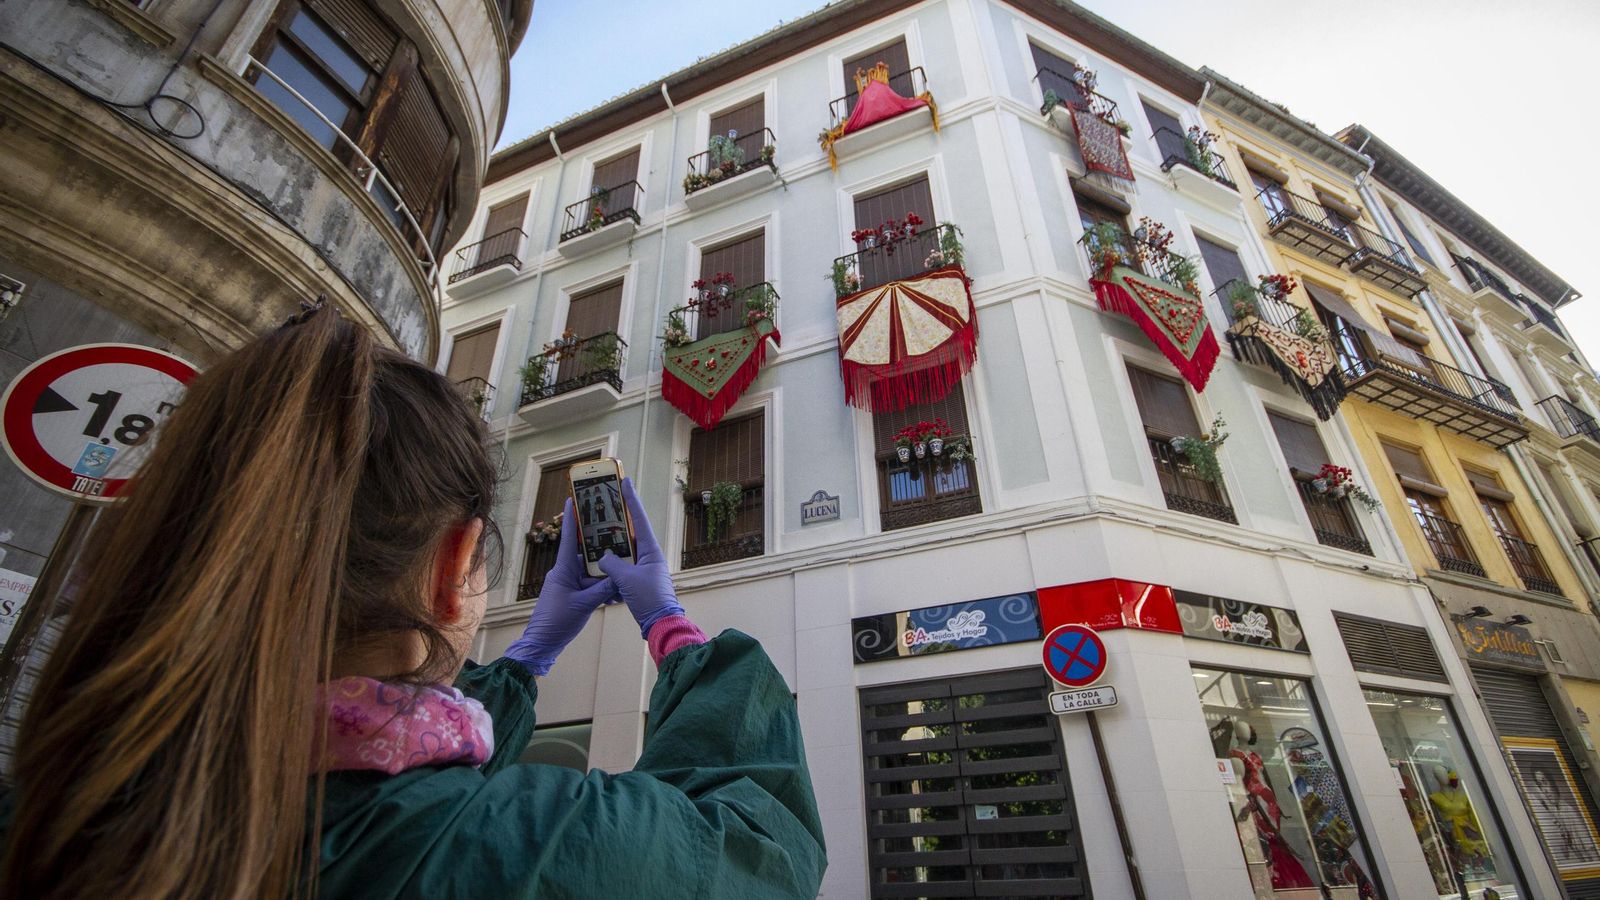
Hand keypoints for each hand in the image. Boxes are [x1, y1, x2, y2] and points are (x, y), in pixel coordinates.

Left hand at [504, 498, 618, 675]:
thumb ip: (603, 590)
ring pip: (590, 570)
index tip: (573, 498)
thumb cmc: (557, 622)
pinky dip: (601, 585)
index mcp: (563, 569)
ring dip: (603, 571)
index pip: (569, 538)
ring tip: (619, 567)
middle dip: (598, 544)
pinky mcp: (572, 594)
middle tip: (611, 529)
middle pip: (584, 553)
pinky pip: (589, 584)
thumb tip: (620, 578)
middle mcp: (565, 573)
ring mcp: (568, 584)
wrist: (542, 644)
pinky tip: (614, 590)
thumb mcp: (584, 604)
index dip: (572, 518)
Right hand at [597, 477, 683, 637]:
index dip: (631, 499)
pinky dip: (612, 564)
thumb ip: (611, 564)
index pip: (638, 518)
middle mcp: (649, 555)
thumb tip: (603, 557)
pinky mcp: (638, 580)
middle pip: (630, 532)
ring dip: (611, 545)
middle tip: (605, 504)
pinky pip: (622, 566)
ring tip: (597, 533)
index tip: (625, 481)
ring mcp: (644, 567)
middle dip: (617, 520)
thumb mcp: (626, 579)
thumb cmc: (649, 599)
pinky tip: (599, 563)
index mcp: (650, 550)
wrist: (660, 624)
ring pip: (624, 550)